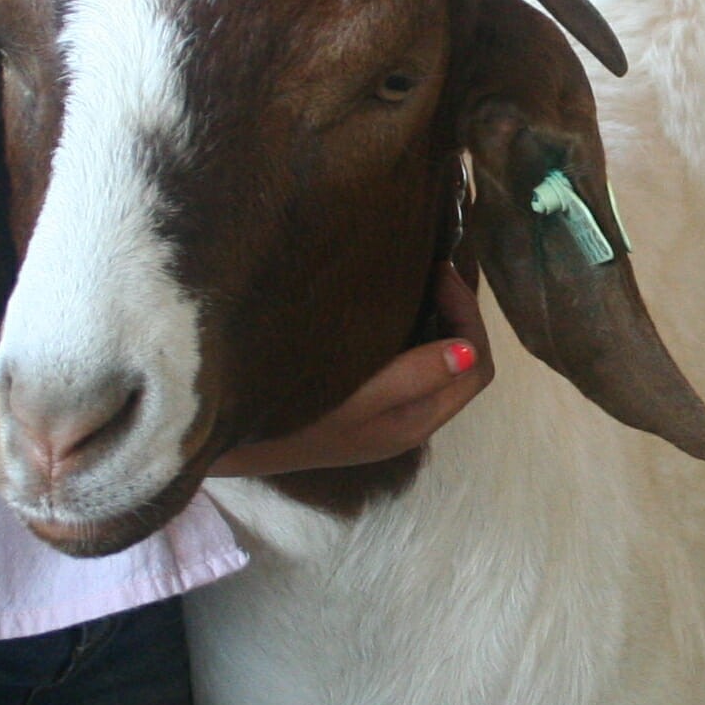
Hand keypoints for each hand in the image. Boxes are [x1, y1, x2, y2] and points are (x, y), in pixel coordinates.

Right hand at [213, 267, 493, 476]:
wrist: (228, 438)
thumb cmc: (291, 421)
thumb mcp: (355, 401)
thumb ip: (413, 378)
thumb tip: (469, 351)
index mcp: (417, 421)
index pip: (475, 366)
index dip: (468, 315)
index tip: (438, 271)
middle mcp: (413, 419)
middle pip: (465, 362)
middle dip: (459, 312)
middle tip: (433, 267)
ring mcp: (391, 411)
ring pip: (439, 358)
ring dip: (438, 318)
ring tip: (418, 277)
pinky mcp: (367, 401)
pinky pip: (412, 359)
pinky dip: (414, 327)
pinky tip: (389, 303)